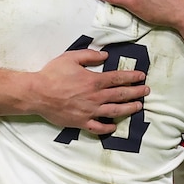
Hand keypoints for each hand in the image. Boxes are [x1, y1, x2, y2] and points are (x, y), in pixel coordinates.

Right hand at [31, 48, 149, 134]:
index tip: (141, 77)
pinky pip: (98, 128)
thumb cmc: (53, 74)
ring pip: (114, 111)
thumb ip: (90, 55)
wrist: (37, 93)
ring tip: (138, 106)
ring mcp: (90, 111)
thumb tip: (105, 55)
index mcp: (94, 80)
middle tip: (146, 91)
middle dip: (136, 92)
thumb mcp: (71, 57)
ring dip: (129, 109)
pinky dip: (108, 127)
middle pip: (121, 95)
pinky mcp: (81, 122)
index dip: (132, 77)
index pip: (118, 78)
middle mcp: (95, 97)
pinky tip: (114, 126)